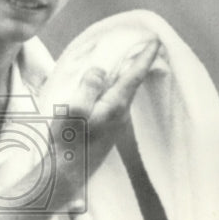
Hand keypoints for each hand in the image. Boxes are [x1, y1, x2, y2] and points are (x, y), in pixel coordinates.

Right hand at [46, 35, 160, 209]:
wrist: (63, 179)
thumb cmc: (66, 144)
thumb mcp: (73, 111)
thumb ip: (89, 86)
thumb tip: (100, 70)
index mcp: (114, 106)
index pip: (134, 75)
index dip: (145, 56)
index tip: (155, 40)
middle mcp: (118, 116)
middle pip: (131, 84)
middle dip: (137, 65)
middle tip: (141, 47)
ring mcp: (112, 127)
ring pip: (121, 95)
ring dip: (124, 79)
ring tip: (122, 64)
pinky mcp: (102, 135)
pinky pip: (111, 104)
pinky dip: (112, 91)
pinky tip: (103, 91)